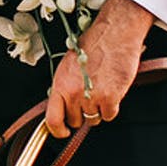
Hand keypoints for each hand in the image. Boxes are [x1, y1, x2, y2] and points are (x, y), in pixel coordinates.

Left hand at [44, 0, 153, 137]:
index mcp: (60, 84)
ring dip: (98, 109)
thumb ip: (64, 88)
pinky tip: (113, 91)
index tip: (63, 132)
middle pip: (76, 121)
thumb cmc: (93, 45)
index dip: (58, 130)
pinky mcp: (111, 98)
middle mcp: (74, 93)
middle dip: (82, 114)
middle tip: (89, 98)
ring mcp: (92, 97)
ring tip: (102, 89)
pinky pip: (109, 115)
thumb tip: (63, 106)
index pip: (52, 119)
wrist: (114, 33)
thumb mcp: (68, 65)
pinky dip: (112, 107)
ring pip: (94, 119)